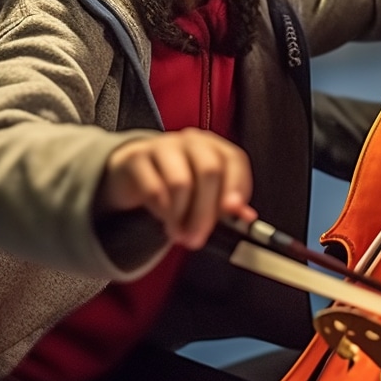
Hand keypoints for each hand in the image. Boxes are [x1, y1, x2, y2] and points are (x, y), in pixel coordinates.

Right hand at [97, 128, 255, 249]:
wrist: (134, 170)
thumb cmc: (179, 182)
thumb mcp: (205, 193)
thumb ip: (226, 205)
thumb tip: (246, 217)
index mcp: (215, 147)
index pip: (234, 160)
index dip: (237, 186)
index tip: (233, 212)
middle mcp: (192, 142)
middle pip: (209, 171)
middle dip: (206, 212)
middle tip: (198, 238)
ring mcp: (164, 146)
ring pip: (181, 182)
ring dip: (181, 217)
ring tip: (180, 235)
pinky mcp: (137, 158)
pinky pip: (153, 189)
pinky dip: (162, 213)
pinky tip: (165, 222)